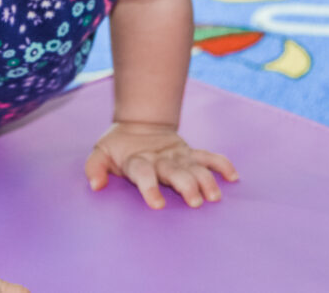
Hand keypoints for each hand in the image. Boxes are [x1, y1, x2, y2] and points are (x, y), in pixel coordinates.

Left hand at [85, 122, 237, 209]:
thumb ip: (95, 167)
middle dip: (186, 186)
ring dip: (206, 180)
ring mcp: (178, 155)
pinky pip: (209, 157)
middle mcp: (161, 158)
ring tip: (214, 197)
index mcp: (138, 160)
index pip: (143, 173)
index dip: (149, 187)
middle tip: (194, 202)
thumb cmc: (119, 147)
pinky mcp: (190, 153)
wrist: (139, 124)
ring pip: (195, 167)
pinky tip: (233, 177)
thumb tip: (95, 185)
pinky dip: (221, 164)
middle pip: (175, 172)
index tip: (157, 204)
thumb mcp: (101, 152)